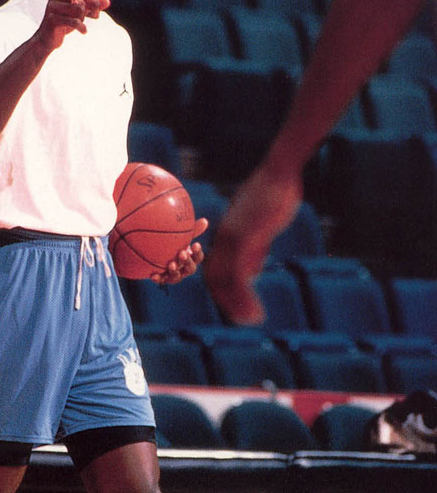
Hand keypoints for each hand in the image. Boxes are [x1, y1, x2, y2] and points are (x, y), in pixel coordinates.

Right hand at [37, 0, 110, 50]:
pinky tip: (84, 31)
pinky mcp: (52, 19)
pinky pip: (73, 21)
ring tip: (81, 24)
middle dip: (94, 3)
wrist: (47, 40)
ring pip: (79, 8)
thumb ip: (92, 6)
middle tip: (98, 14)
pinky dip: (82, 27)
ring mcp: (52, 7)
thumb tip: (108, 1)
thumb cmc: (64, 23)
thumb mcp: (79, 13)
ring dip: (84, 18)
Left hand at [151, 216, 207, 284]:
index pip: (198, 257)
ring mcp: (174, 276)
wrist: (155, 253)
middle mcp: (184, 269)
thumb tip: (205, 221)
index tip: (195, 244)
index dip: (198, 252)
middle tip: (182, 253)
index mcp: (191, 259)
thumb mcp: (182, 236)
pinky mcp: (162, 279)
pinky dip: (158, 278)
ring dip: (175, 271)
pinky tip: (153, 275)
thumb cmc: (173, 242)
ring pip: (177, 277)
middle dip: (187, 262)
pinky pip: (161, 280)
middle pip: (190, 268)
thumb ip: (192, 230)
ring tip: (171, 264)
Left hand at [206, 167, 302, 323]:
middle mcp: (223, 238)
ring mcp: (231, 239)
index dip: (219, 286)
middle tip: (241, 318)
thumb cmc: (274, 193)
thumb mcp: (260, 226)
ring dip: (236, 305)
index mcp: (225, 234)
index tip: (232, 302)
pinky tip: (257, 311)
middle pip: (213, 277)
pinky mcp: (244, 240)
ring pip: (224, 281)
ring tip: (250, 321)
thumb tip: (251, 272)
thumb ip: (254, 249)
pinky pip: (239, 277)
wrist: (279, 172)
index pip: (213, 266)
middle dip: (225, 300)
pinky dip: (245, 298)